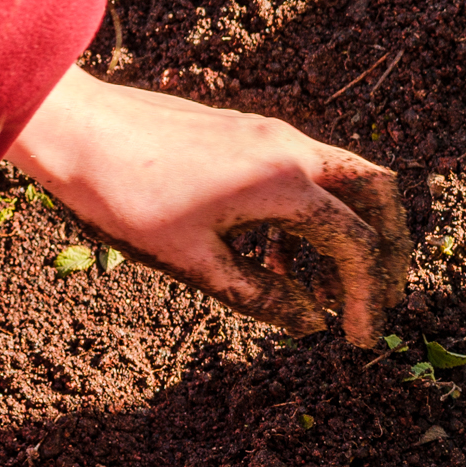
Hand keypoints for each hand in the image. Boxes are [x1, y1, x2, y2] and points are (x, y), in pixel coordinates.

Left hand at [6, 69, 411, 342]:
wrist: (78, 129)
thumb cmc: (127, 197)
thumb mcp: (194, 263)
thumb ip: (260, 296)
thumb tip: (310, 321)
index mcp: (285, 184)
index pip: (356, 243)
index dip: (367, 296)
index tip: (359, 337)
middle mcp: (290, 150)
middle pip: (376, 192)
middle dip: (387, 246)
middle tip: (375, 296)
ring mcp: (270, 135)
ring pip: (340, 180)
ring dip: (346, 232)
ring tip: (323, 292)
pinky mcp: (247, 133)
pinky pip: (302, 173)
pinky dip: (309, 216)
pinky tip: (275, 259)